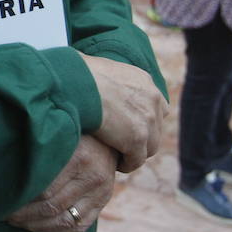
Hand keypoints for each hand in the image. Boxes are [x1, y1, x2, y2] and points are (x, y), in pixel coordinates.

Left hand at [6, 136, 117, 231]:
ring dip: (36, 225)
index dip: (20, 197)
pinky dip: (54, 230)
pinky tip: (36, 226)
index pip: (44, 188)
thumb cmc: (72, 131)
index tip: (1, 198)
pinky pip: (77, 227)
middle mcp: (93, 177)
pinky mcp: (102, 204)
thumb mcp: (59, 133)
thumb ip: (39, 151)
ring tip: (16, 221)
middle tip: (4, 213)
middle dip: (24, 214)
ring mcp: (102, 193)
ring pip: (64, 221)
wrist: (108, 134)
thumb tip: (4, 170)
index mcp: (79, 157)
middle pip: (52, 206)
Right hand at [82, 54, 166, 172]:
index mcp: (142, 80)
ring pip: (150, 146)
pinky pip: (136, 160)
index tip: (125, 123)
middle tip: (122, 142)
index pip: (154, 104)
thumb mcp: (99, 68)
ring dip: (136, 152)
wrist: (75, 83)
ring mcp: (148, 119)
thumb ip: (108, 77)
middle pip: (156, 126)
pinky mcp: (137, 138)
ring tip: (119, 155)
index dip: (141, 116)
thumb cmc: (75, 73)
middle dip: (141, 136)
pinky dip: (127, 163)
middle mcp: (151, 98)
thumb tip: (93, 78)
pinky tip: (116, 163)